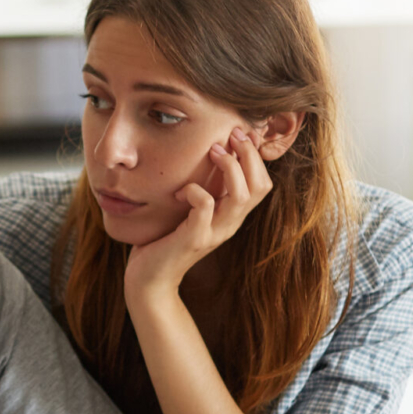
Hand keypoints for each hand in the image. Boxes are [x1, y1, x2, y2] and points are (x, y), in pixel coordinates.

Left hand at [123, 127, 271, 302]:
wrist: (149, 279)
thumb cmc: (165, 240)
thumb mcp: (189, 211)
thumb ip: (201, 191)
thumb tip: (203, 156)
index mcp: (232, 216)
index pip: (262, 184)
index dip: (256, 157)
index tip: (239, 134)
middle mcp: (230, 224)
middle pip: (260, 186)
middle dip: (249, 154)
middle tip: (231, 135)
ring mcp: (215, 233)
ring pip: (241, 196)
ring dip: (229, 167)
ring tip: (213, 152)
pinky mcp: (195, 238)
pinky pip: (206, 206)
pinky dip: (194, 190)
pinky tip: (179, 192)